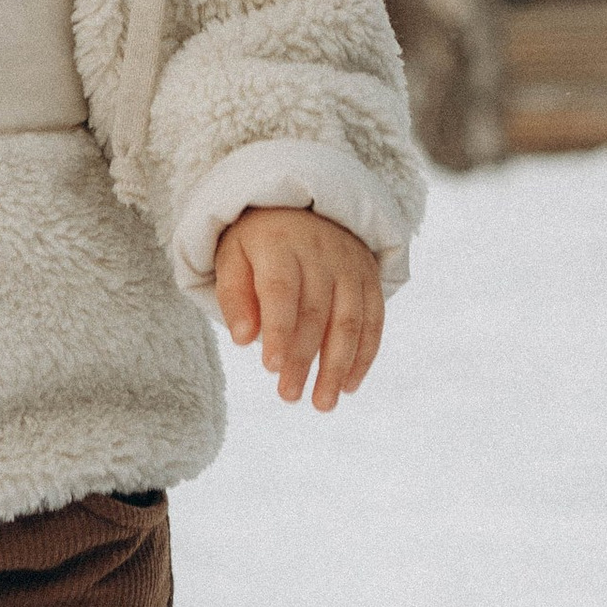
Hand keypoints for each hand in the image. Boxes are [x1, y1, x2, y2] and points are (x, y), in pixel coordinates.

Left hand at [213, 206, 385, 409]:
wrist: (301, 203)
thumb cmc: (258, 242)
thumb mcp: (233, 256)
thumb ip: (234, 296)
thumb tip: (244, 339)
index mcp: (279, 243)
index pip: (281, 290)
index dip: (278, 329)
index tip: (271, 368)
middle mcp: (320, 251)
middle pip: (315, 311)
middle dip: (303, 358)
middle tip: (288, 395)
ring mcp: (349, 264)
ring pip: (349, 320)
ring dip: (337, 366)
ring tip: (322, 403)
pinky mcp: (369, 276)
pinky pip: (373, 319)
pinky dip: (364, 355)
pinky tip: (349, 385)